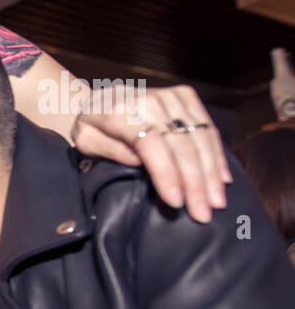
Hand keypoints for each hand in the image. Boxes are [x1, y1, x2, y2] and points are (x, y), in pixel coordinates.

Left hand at [70, 84, 231, 222]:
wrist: (98, 98)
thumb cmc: (90, 126)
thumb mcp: (86, 140)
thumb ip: (109, 150)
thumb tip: (138, 162)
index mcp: (122, 112)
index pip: (152, 144)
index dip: (167, 175)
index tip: (176, 202)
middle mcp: (150, 100)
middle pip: (182, 144)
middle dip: (195, 182)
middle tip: (203, 213)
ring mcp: (171, 96)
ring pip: (200, 137)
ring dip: (211, 173)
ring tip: (216, 202)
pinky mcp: (185, 96)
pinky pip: (207, 127)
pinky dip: (216, 154)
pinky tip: (222, 179)